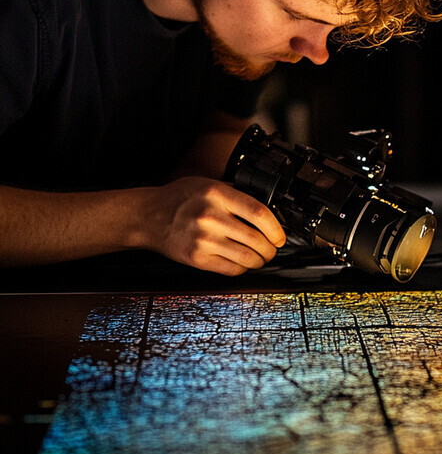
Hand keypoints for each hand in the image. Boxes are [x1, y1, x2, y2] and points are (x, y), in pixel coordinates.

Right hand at [143, 177, 285, 275]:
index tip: (279, 236)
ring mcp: (203, 239)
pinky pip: (231, 269)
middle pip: (257, 240)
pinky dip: (243, 268)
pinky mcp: (197, 258)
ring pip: (247, 258)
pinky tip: (242, 262)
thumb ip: (235, 194)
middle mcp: (211, 216)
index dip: (276, 229)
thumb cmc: (179, 198)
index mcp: (217, 194)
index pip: (259, 213)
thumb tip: (268, 210)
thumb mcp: (208, 183)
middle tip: (272, 249)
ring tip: (259, 257)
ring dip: (260, 261)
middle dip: (271, 249)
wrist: (148, 215)